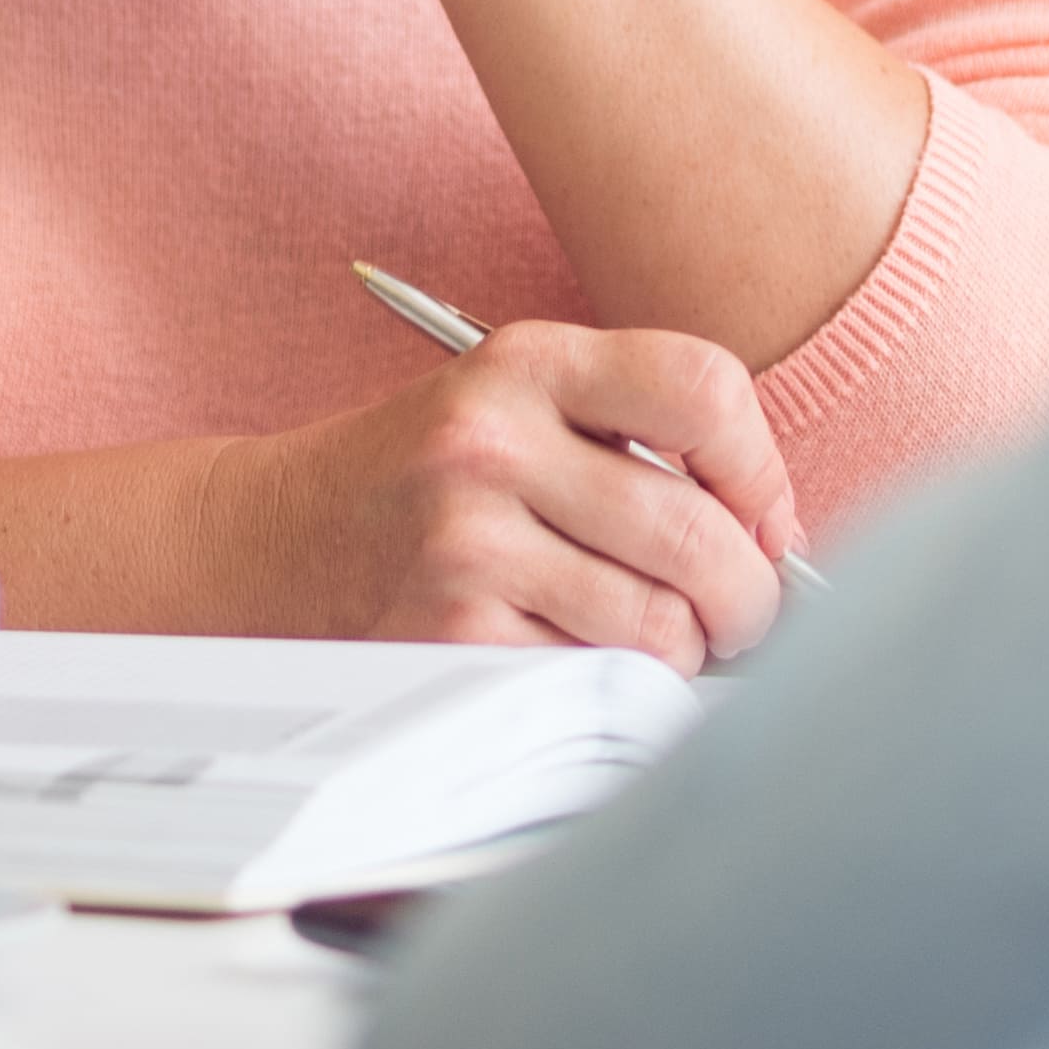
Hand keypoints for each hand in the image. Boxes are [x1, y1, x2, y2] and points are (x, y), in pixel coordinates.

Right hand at [188, 321, 803, 671]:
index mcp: (527, 362)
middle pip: (698, 531)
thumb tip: (777, 538)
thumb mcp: (518, 405)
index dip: (761, 466)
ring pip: (659, 625)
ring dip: (682, 651)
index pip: (705, 387)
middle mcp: (492, 443)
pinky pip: (593, 680)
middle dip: (750, 596)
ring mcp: (465, 544)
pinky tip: (577, 658)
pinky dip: (610, 686)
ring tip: (656, 638)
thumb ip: (641, 436)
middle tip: (745, 617)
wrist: (271, 539)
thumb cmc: (431, 478)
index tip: (763, 519)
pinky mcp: (448, 636)